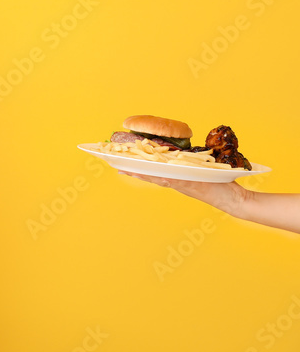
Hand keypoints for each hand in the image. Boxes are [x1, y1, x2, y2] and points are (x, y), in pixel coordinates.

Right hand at [118, 171, 247, 214]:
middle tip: (117, 166)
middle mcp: (177, 182)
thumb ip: (193, 163)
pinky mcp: (191, 184)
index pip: (154, 173)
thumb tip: (186, 152)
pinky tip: (153, 174)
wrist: (234, 200)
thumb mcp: (203, 171)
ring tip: (127, 169)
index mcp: (178, 179)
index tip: (123, 164)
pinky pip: (173, 179)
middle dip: (134, 171)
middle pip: (151, 176)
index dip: (138, 169)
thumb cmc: (221, 184)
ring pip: (158, 178)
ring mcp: (182, 184)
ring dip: (142, 174)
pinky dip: (162, 177)